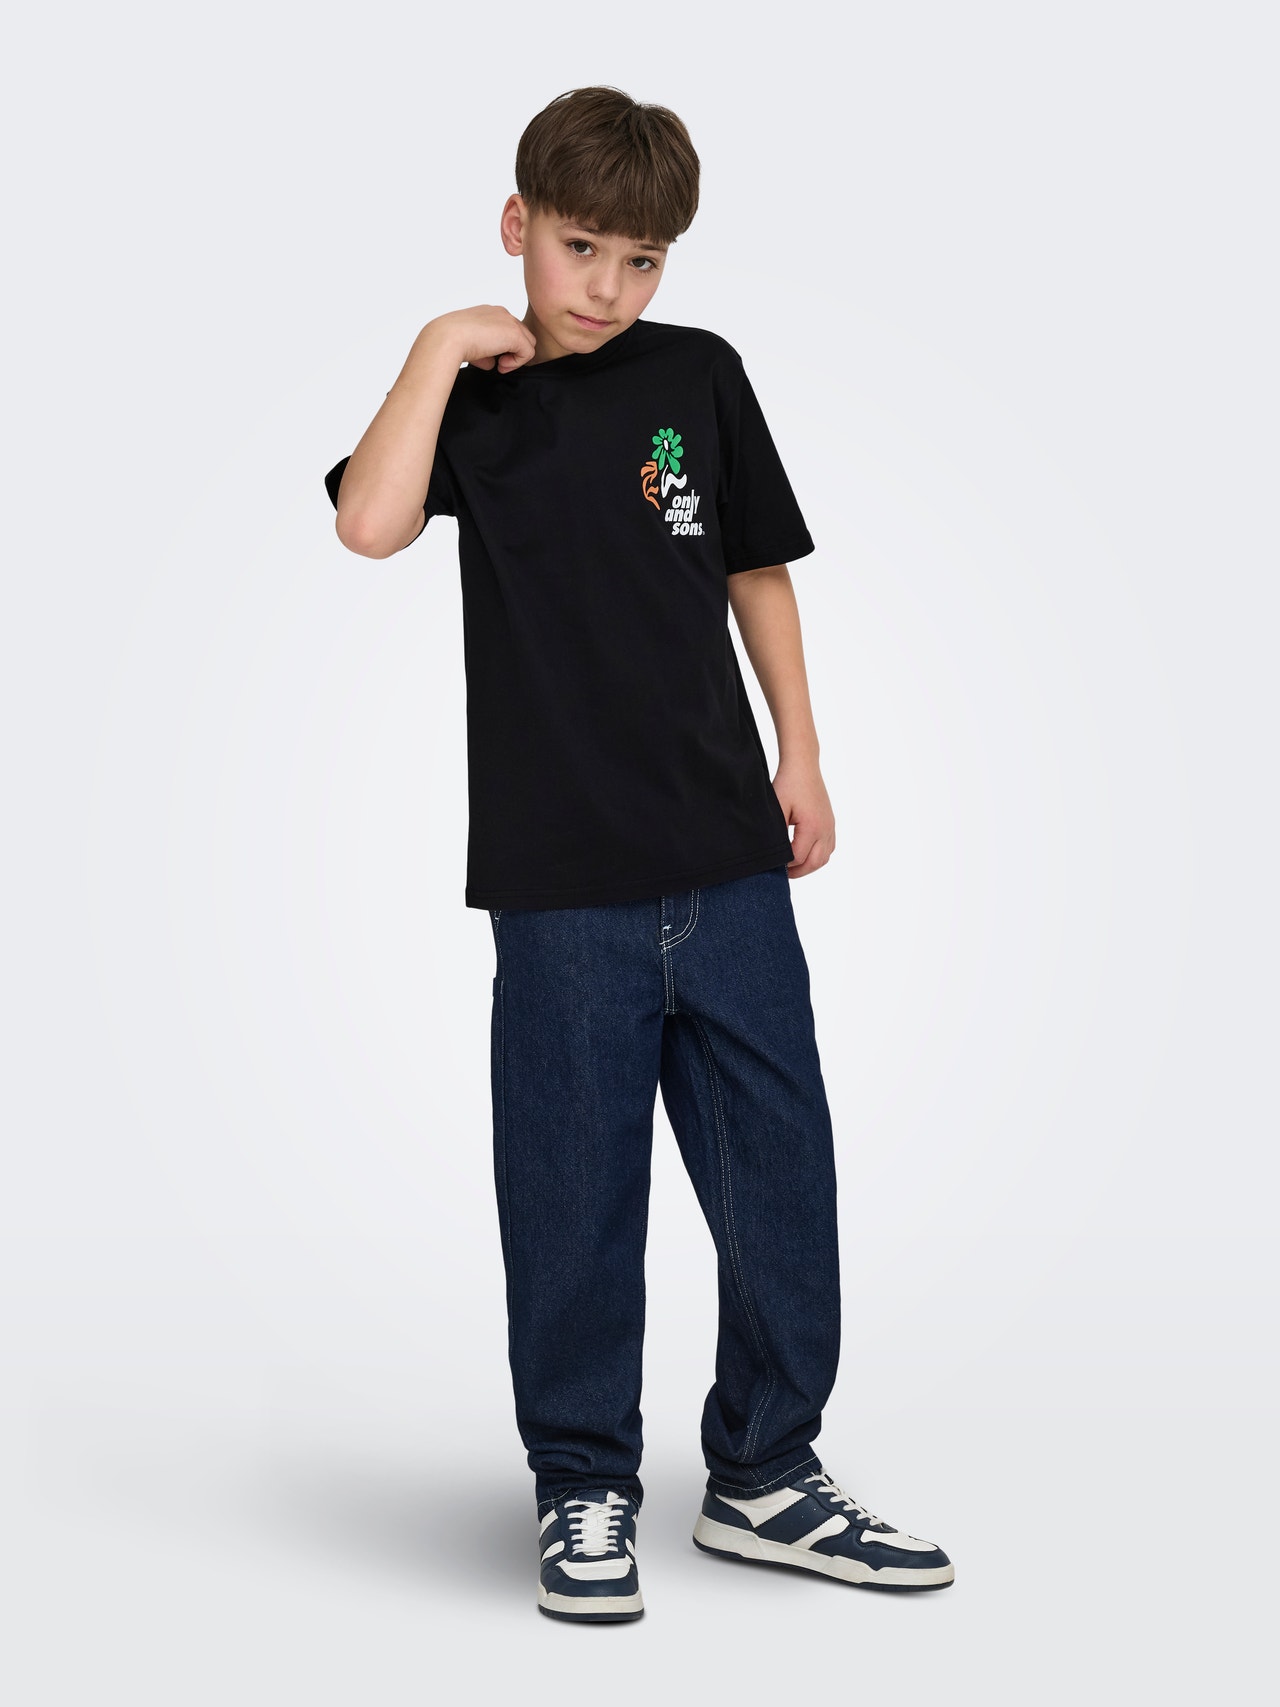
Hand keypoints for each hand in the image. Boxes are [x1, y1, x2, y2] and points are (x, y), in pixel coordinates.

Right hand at [427, 305, 536, 373]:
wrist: (447, 338)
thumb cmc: (452, 341)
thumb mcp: (471, 345)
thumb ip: (486, 352)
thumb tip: (493, 363)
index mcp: (490, 312)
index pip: (508, 330)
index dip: (504, 347)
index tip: (490, 358)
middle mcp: (502, 313)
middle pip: (522, 335)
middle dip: (513, 352)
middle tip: (499, 365)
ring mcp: (510, 322)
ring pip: (528, 343)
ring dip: (516, 358)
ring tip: (500, 366)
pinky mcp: (515, 335)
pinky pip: (528, 353)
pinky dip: (517, 363)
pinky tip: (501, 366)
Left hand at [773, 758, 834, 878]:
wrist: (803, 766)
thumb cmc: (788, 784)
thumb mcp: (777, 809)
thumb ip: (777, 833)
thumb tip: (774, 853)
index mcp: (812, 827)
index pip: (798, 857)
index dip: (784, 865)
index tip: (772, 865)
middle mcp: (825, 829)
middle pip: (814, 862)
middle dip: (798, 871)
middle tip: (782, 874)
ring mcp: (830, 826)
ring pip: (825, 857)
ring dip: (809, 865)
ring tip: (793, 867)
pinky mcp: (831, 822)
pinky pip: (829, 847)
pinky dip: (818, 856)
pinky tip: (805, 854)